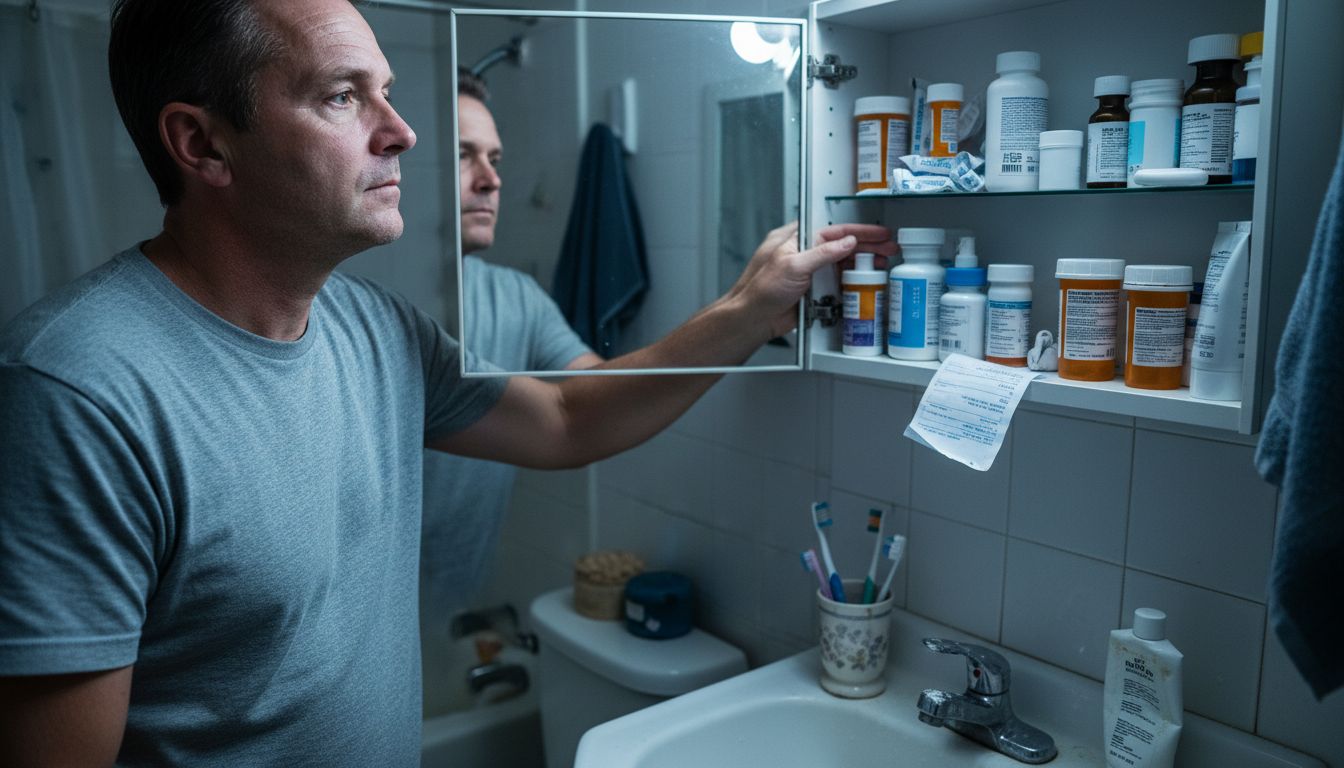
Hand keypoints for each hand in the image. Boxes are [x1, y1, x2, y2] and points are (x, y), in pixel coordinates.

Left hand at [729, 221, 894, 338]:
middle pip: (842, 245)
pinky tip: (866, 282)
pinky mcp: (814, 290)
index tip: (878, 232)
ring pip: (842, 264)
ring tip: (882, 264)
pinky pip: (838, 283)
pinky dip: (853, 282)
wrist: (753, 319)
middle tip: (888, 247)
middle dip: (867, 246)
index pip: (833, 229)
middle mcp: (804, 253)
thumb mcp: (793, 265)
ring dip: (863, 264)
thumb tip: (845, 242)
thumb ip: (822, 253)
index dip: (859, 230)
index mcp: (795, 239)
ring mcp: (810, 272)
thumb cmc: (760, 290)